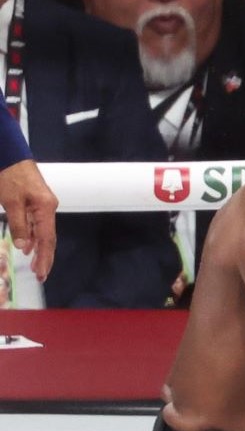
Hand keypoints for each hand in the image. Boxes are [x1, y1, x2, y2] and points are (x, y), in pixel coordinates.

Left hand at [0, 160, 57, 281]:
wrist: (9, 155)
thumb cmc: (10, 176)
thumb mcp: (11, 202)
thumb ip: (18, 225)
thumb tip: (24, 246)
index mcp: (45, 208)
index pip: (47, 238)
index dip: (44, 257)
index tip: (41, 273)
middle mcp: (48, 208)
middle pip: (49, 237)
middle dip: (45, 257)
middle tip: (41, 275)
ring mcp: (43, 205)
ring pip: (43, 231)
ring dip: (38, 249)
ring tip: (35, 266)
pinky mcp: (35, 202)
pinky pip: (37, 224)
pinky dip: (33, 237)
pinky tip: (28, 246)